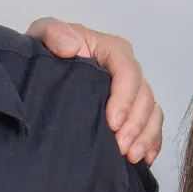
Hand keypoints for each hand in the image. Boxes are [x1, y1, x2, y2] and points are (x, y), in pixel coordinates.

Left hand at [29, 18, 162, 163]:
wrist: (40, 71)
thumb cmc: (46, 50)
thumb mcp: (43, 34)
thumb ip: (53, 33)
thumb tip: (71, 47)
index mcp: (110, 49)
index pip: (127, 70)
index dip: (125, 96)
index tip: (112, 122)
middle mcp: (125, 69)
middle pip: (144, 94)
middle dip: (136, 123)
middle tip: (121, 147)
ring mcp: (130, 91)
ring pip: (152, 111)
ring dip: (145, 135)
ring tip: (132, 156)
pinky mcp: (131, 109)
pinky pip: (152, 124)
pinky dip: (152, 141)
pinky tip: (145, 158)